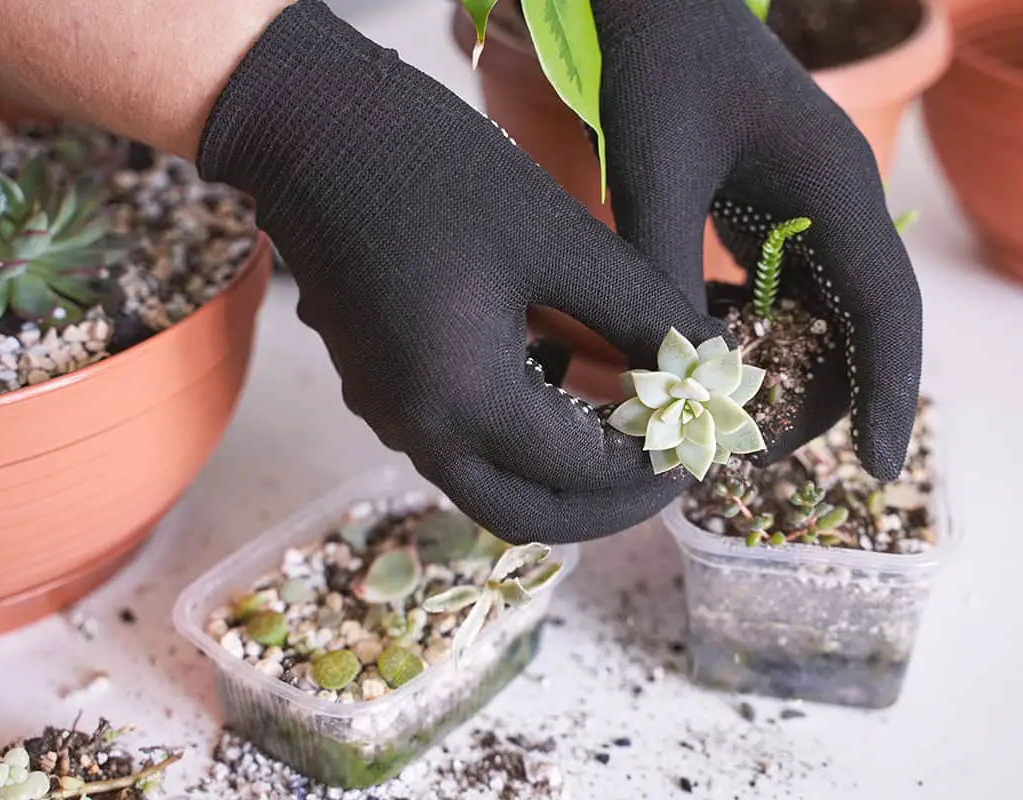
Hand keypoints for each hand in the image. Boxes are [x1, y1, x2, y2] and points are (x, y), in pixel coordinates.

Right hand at [196, 0, 727, 542]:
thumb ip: (640, 313)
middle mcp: (419, 429)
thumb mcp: (559, 238)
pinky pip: (457, 450)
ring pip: (490, 490)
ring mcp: (388, 414)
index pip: (581, 473)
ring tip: (626, 436)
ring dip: (562, 483)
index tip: (700, 440)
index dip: (651, 465)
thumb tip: (709, 363)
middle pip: (528, 518)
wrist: (314, 131)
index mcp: (465, 399)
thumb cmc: (440, 172)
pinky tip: (562, 398)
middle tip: (667, 469)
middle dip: (608, 507)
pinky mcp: (377, 390)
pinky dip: (519, 450)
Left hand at [590, 0, 922, 480]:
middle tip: (750, 449)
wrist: (653, 1)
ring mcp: (811, 205)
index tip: (881, 467)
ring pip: (822, 314)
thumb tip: (681, 375)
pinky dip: (754, 332)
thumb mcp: (652, 172)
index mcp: (834, 187)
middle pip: (858, 326)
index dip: (887, 394)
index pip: (885, 310)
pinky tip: (702, 350)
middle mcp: (838, 201)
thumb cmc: (655, 66)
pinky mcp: (775, 208)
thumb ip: (665, 271)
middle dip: (819, 397)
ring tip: (723, 416)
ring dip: (785, 370)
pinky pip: (785, 290)